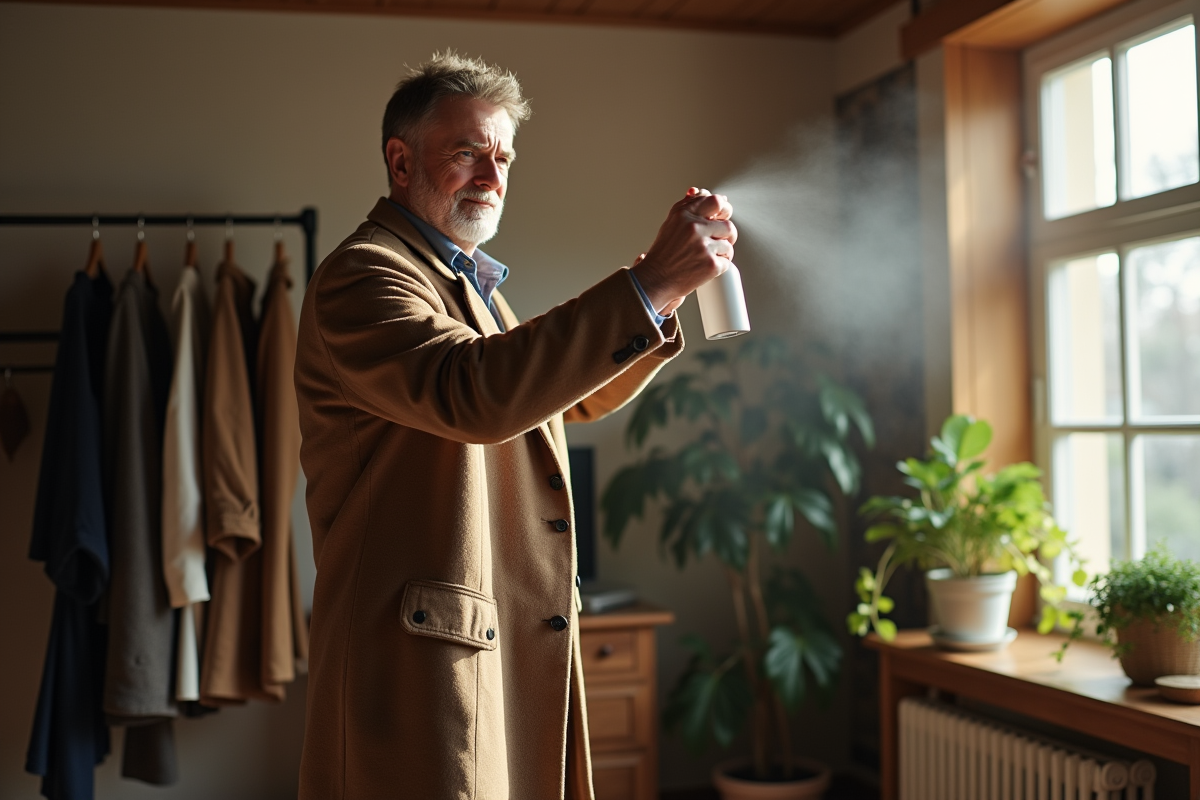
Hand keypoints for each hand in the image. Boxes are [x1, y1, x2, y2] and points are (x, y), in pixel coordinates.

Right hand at [631, 187, 735, 313]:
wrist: (656, 279)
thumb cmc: (663, 253)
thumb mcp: (671, 223)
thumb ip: (689, 206)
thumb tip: (705, 193)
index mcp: (684, 215)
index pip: (716, 201)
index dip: (724, 209)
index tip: (722, 216)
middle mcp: (694, 228)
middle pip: (728, 225)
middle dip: (727, 233)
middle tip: (719, 239)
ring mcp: (703, 246)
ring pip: (729, 245)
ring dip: (722, 252)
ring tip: (706, 256)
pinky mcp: (711, 264)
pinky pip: (727, 262)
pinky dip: (719, 266)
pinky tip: (704, 267)